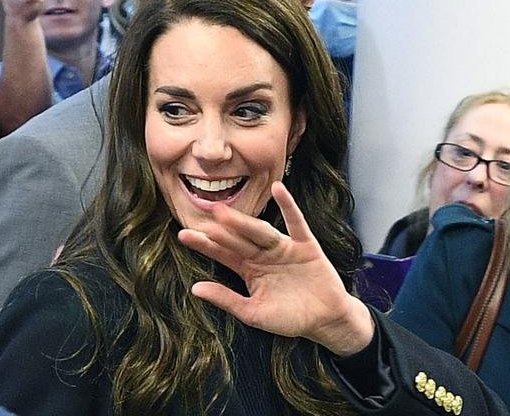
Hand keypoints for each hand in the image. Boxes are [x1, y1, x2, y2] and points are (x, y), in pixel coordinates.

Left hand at [178, 181, 374, 356]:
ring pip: (261, 232)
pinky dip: (288, 206)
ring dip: (244, 221)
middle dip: (221, 229)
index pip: (223, 254)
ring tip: (225, 211)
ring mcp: (284, 248)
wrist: (325, 321)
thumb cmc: (289, 318)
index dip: (205, 245)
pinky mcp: (306, 245)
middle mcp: (263, 255)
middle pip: (239, 239)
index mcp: (249, 270)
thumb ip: (227, 300)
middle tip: (203, 215)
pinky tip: (278, 189)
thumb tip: (194, 289)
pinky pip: (296, 223)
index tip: (183, 234)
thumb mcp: (253, 313)